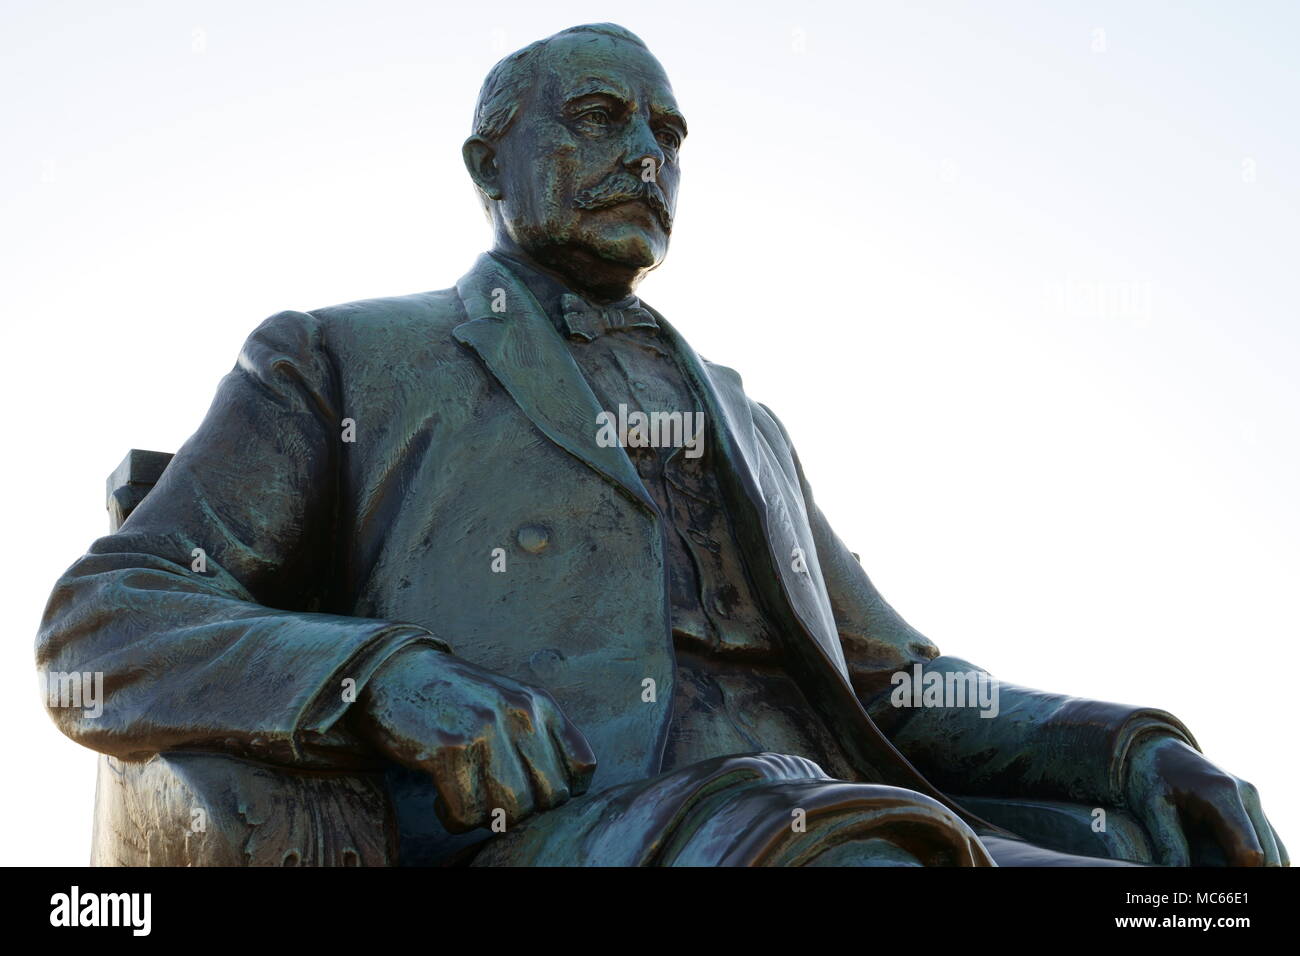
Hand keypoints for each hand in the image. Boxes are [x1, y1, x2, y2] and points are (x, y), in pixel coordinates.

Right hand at [351, 645, 596, 832]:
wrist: (391, 673)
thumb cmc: (454, 700)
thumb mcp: (510, 705)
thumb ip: (543, 739)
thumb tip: (573, 792)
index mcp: (540, 704)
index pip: (583, 769)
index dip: (557, 793)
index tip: (526, 790)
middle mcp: (520, 713)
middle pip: (550, 798)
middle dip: (521, 810)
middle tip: (490, 798)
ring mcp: (486, 729)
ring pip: (513, 810)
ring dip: (487, 818)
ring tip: (465, 798)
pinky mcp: (450, 749)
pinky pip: (469, 813)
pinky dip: (454, 818)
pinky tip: (441, 799)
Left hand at [1124, 735, 1286, 865]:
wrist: (1159, 747)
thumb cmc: (1152, 775)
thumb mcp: (1152, 807)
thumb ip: (1170, 842)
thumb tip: (1179, 872)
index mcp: (1223, 794)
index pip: (1250, 852)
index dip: (1238, 873)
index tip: (1213, 879)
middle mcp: (1247, 795)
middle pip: (1269, 857)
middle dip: (1245, 871)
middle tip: (1209, 869)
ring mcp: (1254, 800)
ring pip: (1276, 852)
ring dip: (1254, 865)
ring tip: (1216, 863)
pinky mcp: (1254, 806)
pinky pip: (1270, 843)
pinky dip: (1257, 857)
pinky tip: (1227, 859)